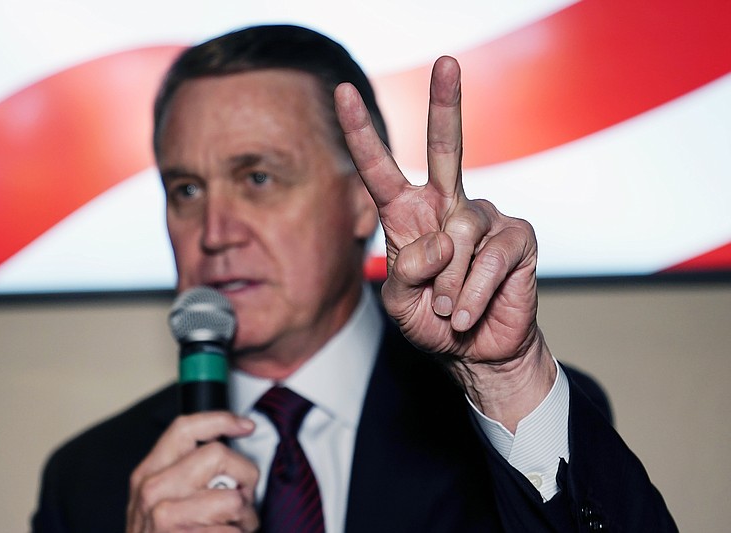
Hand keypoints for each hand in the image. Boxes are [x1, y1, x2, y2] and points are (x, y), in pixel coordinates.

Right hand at [126, 412, 258, 531]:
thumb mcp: (158, 501)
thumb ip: (182, 473)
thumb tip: (226, 448)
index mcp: (147, 474)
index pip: (184, 429)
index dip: (220, 420)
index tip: (246, 425)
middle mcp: (153, 491)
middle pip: (219, 455)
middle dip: (244, 476)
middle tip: (242, 498)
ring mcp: (167, 518)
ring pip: (233, 498)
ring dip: (246, 516)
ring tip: (235, 527)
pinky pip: (234, 531)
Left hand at [335, 56, 554, 429]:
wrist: (478, 352)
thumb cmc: (434, 321)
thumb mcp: (400, 303)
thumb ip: (404, 273)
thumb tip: (437, 244)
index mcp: (410, 216)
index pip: (382, 170)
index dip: (363, 133)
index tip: (343, 93)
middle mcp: (448, 206)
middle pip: (448, 148)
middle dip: (446, 104)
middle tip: (447, 61)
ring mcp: (485, 218)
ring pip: (459, 236)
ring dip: (447, 284)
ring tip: (447, 308)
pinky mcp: (517, 238)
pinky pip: (489, 259)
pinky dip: (472, 293)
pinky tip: (466, 313)